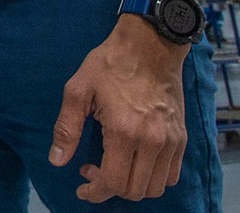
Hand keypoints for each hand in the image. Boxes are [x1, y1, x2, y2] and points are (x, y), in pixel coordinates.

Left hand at [48, 17, 188, 201]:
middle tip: (94, 170)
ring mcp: (170, 141)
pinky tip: (136, 161)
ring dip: (133, 185)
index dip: (94, 192)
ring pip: (155, 188)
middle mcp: (152, 142)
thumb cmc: (110, 64)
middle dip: (110, 189)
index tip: (82, 188)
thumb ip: (67, 128)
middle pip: (134, 191)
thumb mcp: (78, 90)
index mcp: (124, 132)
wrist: (150, 45)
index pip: (112, 183)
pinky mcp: (181, 137)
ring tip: (115, 166)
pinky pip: (172, 174)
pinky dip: (154, 177)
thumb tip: (57, 160)